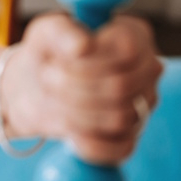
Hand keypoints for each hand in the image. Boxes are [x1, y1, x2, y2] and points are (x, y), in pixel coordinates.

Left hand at [4, 13, 162, 164]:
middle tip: (46, 77)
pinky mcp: (129, 136)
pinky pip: (120, 149)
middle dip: (73, 85)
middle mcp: (147, 70)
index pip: (128, 51)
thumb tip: (83, 46)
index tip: (56, 59)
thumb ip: (62, 31)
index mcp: (134, 36)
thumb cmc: (47, 52)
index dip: (87, 60)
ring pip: (120, 118)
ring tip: (52, 97)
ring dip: (74, 111)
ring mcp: (142, 105)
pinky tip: (68, 130)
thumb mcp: (45, 32)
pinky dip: (88, 144)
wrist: (33, 85)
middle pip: (122, 86)